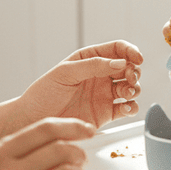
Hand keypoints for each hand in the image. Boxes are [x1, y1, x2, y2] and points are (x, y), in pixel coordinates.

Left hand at [18, 41, 143, 128]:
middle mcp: (100, 76)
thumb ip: (93, 66)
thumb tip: (120, 63)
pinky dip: (132, 107)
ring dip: (135, 89)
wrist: (32, 120)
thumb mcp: (65, 72)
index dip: (130, 51)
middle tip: (130, 78)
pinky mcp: (106, 114)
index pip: (117, 49)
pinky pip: (127, 108)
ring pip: (131, 88)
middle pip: (129, 68)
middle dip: (134, 71)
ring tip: (127, 93)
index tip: (137, 58)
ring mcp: (104, 95)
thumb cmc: (43, 93)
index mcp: (90, 59)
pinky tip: (126, 107)